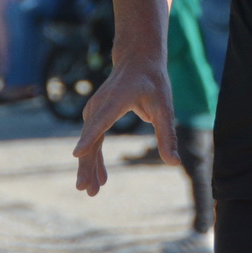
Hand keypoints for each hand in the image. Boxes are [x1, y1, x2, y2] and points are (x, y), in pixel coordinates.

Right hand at [73, 57, 179, 194]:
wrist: (137, 61)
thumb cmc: (153, 82)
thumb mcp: (164, 108)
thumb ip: (167, 135)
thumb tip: (174, 163)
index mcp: (117, 100)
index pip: (101, 121)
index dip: (89, 138)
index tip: (77, 154)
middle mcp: (100, 105)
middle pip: (90, 138)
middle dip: (86, 165)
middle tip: (84, 189)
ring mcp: (94, 110)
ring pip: (89, 142)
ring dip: (88, 167)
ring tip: (91, 191)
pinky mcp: (95, 116)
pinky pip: (93, 140)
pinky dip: (95, 159)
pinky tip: (101, 178)